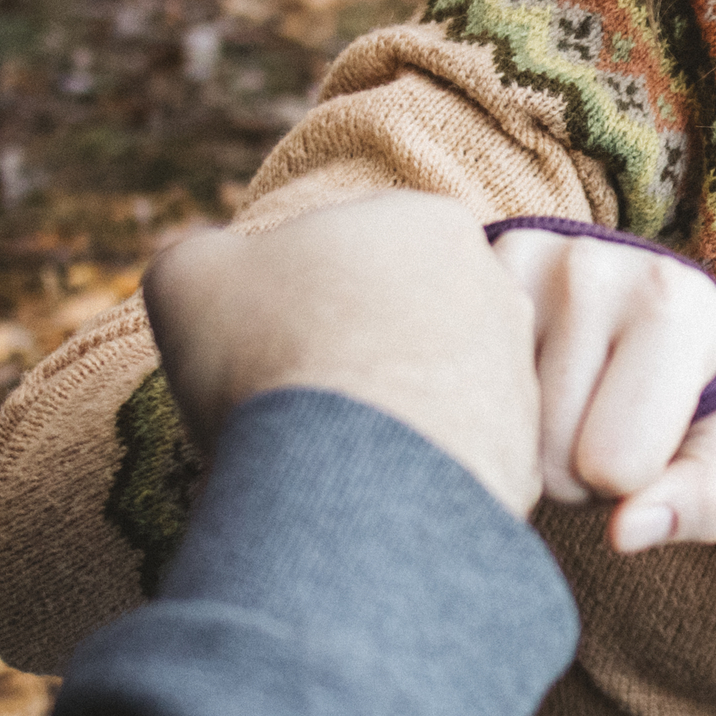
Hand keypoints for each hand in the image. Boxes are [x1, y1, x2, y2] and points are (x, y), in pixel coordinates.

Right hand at [142, 193, 542, 518]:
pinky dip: (411, 473)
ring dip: (384, 412)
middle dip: (350, 351)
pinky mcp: (526, 457)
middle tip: (291, 399)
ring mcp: (520, 378)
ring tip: (326, 452)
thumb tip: (213, 270)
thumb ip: (199, 255)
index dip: (291, 294)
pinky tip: (365, 493)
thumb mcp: (190, 278)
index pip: (351, 248)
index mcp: (428, 222)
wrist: (353, 484)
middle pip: (400, 316)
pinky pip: (452, 458)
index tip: (260, 342)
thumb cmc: (270, 356)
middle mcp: (495, 290)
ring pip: (429, 388)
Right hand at [484, 225, 715, 552]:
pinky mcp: (456, 271)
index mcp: (678, 305)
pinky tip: (500, 378)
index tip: (636, 438)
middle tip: (588, 421)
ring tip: (551, 400)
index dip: (624, 484)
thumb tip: (627, 530)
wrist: (621, 295)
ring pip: (489, 433)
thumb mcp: (715, 448)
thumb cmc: (677, 390)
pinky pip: (445, 394)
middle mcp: (592, 268)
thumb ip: (702, 501)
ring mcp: (511, 263)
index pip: (619, 467)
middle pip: (549, 458)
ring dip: (518, 445)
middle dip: (569, 471)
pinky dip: (473, 407)